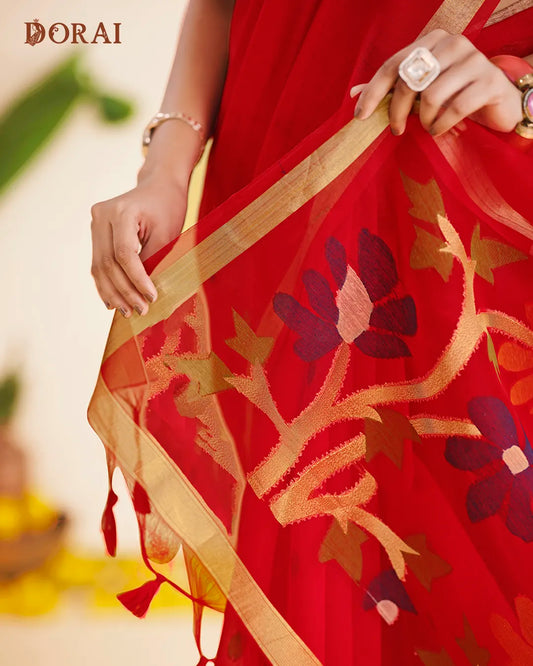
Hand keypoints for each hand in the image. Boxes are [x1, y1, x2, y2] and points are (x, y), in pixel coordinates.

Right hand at [90, 172, 187, 316]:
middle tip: (140, 311)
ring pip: (99, 266)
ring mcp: (95, 223)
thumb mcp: (167, 234)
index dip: (137, 279)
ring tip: (127, 312)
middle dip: (125, 291)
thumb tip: (145, 295)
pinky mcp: (96, 231)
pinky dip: (106, 284)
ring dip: (113, 292)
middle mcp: (102, 215)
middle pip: (108, 262)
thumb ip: (154, 261)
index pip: (125, 254)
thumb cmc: (168, 208)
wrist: (158, 186)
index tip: (151, 297)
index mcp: (122, 211)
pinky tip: (113, 302)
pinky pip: (98, 262)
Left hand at [352, 29, 522, 136]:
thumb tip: (354, 93)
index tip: (360, 116)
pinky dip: (441, 125)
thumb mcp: (422, 89)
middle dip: (396, 111)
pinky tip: (438, 130)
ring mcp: (474, 60)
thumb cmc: (455, 94)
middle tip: (396, 130)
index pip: (393, 64)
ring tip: (427, 127)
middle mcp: (454, 44)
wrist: (499, 102)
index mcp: (433, 41)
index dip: (373, 91)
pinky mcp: (489, 82)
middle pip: (409, 80)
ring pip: (431, 96)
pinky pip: (454, 108)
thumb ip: (391, 89)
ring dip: (423, 120)